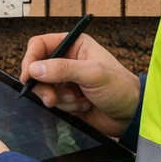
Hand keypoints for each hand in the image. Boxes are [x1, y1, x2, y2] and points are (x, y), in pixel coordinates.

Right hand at [19, 33, 139, 137]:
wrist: (132, 116)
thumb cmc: (120, 88)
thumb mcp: (93, 74)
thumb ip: (63, 69)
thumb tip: (35, 69)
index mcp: (74, 45)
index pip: (41, 45)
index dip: (31, 59)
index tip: (28, 76)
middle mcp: (68, 60)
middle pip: (38, 68)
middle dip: (45, 86)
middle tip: (52, 99)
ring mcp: (67, 80)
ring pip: (45, 87)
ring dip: (59, 98)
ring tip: (77, 101)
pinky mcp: (68, 98)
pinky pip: (54, 101)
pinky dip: (66, 107)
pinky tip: (83, 106)